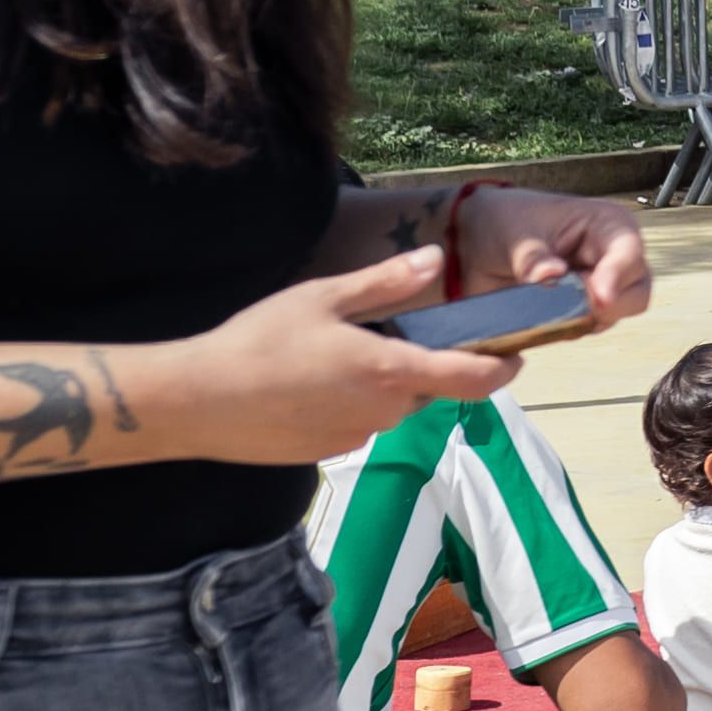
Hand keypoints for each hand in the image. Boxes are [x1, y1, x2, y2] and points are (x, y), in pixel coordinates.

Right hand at [150, 249, 518, 462]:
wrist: (196, 401)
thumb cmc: (259, 340)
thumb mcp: (324, 297)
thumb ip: (386, 283)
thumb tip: (435, 258)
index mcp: (393, 372)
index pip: (476, 379)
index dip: (504, 368)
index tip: (515, 353)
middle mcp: (386, 411)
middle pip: (429, 388)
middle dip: (422, 365)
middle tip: (387, 335)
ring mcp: (357, 437)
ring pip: (392, 407)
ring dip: (382, 385)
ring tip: (334, 357)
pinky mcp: (329, 452)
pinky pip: (358, 423)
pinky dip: (350, 404)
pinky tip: (309, 385)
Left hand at [454, 185, 655, 329]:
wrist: (477, 240)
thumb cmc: (506, 221)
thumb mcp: (514, 233)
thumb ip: (532, 257)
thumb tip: (549, 276)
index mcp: (607, 225)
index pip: (629, 254)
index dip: (617, 277)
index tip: (597, 298)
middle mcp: (614, 257)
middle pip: (636, 293)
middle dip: (607, 306)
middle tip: (571, 308)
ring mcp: (602, 285)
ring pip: (615, 315)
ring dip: (584, 319)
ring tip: (546, 308)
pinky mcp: (585, 309)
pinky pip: (588, 328)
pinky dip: (569, 329)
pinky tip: (543, 317)